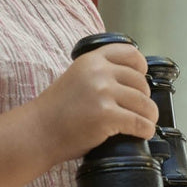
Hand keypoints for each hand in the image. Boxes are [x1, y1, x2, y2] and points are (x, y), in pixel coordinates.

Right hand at [33, 44, 158, 164]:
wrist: (37, 131)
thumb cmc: (55, 111)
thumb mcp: (76, 78)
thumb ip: (98, 74)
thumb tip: (130, 83)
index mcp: (91, 60)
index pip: (130, 53)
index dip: (141, 68)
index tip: (141, 79)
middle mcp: (98, 72)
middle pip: (141, 82)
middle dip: (143, 98)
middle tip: (137, 110)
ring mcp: (102, 93)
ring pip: (144, 103)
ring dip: (149, 116)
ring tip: (144, 123)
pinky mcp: (106, 116)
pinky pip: (140, 123)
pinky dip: (146, 130)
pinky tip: (143, 133)